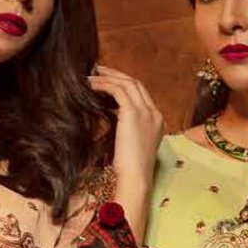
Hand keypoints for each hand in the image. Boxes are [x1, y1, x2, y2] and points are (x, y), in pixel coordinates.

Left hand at [89, 65, 162, 232]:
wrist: (136, 177)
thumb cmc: (129, 168)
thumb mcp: (130, 144)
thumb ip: (127, 128)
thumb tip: (112, 119)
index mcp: (156, 120)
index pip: (141, 94)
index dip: (124, 84)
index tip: (108, 80)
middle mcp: (154, 112)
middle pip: (136, 84)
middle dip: (117, 75)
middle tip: (99, 70)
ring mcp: (146, 112)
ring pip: (127, 84)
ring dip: (108, 77)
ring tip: (91, 75)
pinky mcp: (133, 113)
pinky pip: (118, 90)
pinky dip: (104, 85)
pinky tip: (91, 85)